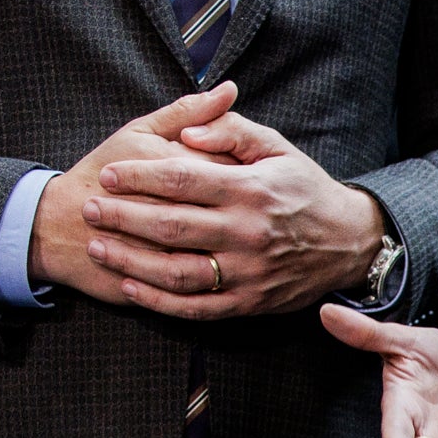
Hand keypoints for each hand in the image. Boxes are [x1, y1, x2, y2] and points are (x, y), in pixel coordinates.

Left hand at [76, 89, 386, 318]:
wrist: (349, 243)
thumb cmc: (304, 188)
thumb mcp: (277, 147)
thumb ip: (231, 131)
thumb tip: (187, 130)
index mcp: (251, 190)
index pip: (183, 179)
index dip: (140, 176)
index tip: (109, 174)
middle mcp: (247, 233)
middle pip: (171, 225)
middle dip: (122, 216)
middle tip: (88, 209)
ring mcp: (246, 272)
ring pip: (176, 271)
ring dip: (130, 260)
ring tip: (97, 246)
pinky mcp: (247, 303)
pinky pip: (195, 307)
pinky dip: (157, 300)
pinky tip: (129, 285)